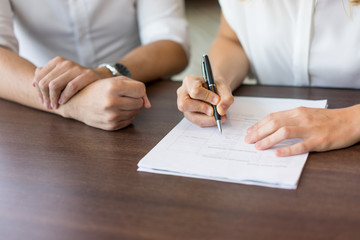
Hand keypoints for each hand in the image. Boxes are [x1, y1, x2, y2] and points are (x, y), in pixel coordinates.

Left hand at [33, 57, 101, 109]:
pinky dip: (65, 96)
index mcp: (57, 61)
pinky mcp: (87, 75)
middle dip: (45, 96)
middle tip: (48, 106)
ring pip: (55, 85)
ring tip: (55, 106)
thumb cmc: (77, 80)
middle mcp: (65, 63)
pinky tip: (63, 102)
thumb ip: (48, 77)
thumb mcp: (62, 76)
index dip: (38, 91)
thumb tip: (34, 83)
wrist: (99, 77)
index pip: (39, 76)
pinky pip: (71, 87)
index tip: (42, 100)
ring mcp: (76, 68)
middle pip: (45, 82)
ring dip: (53, 99)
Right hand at [59, 76, 150, 130]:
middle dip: (134, 98)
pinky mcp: (111, 126)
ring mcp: (111, 116)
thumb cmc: (98, 89)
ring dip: (130, 107)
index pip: (141, 90)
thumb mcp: (114, 81)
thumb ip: (135, 87)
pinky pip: (129, 121)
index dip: (137, 89)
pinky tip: (114, 111)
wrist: (77, 103)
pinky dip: (125, 115)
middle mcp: (112, 102)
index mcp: (113, 87)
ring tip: (117, 103)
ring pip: (136, 112)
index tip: (129, 89)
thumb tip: (148, 105)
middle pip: (139, 102)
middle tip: (122, 96)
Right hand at [177, 75, 233, 126]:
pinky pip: (197, 121)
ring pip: (191, 116)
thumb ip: (226, 97)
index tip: (217, 100)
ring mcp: (184, 105)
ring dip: (207, 119)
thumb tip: (221, 111)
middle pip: (185, 104)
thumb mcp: (224, 88)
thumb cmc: (216, 87)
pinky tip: (216, 119)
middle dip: (202, 108)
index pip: (194, 90)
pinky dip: (208, 122)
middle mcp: (183, 93)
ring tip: (219, 117)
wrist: (215, 90)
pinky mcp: (189, 114)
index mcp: (189, 81)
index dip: (206, 96)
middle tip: (214, 111)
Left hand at [245, 106, 359, 156]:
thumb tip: (271, 126)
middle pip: (274, 123)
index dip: (258, 125)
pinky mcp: (319, 141)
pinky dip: (287, 150)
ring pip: (284, 132)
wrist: (351, 121)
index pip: (272, 117)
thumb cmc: (327, 119)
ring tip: (257, 147)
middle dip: (258, 132)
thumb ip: (290, 119)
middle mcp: (301, 118)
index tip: (249, 132)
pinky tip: (277, 154)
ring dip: (268, 140)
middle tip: (248, 141)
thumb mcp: (307, 114)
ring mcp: (310, 129)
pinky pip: (300, 145)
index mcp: (297, 112)